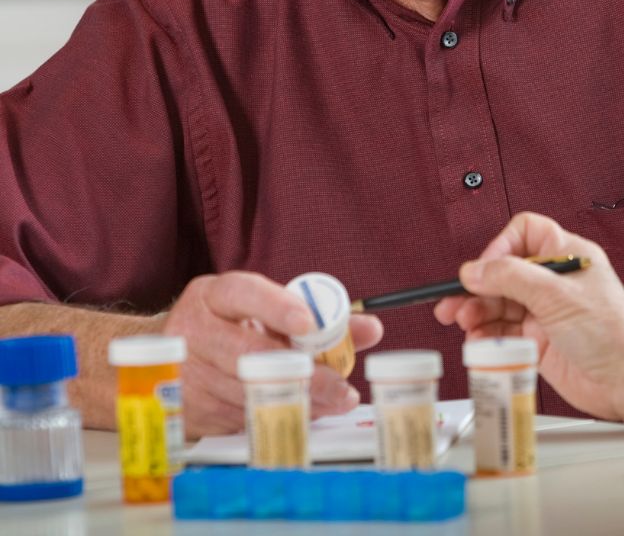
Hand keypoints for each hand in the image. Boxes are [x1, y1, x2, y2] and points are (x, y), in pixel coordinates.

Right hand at [161, 271, 382, 436]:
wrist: (163, 357)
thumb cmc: (230, 326)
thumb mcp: (266, 310)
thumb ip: (320, 318)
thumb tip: (372, 329)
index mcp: (214, 294)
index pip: (244, 292)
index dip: (276, 307)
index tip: (310, 323)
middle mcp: (192, 329)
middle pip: (247, 353)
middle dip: (299, 372)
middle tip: (341, 387)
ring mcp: (184, 373)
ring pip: (244, 392)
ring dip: (295, 402)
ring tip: (334, 403)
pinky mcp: (186, 410)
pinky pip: (237, 419)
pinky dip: (273, 417)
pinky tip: (302, 415)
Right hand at [433, 212, 623, 428]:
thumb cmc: (614, 333)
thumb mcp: (557, 295)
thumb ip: (511, 278)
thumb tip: (475, 269)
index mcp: (566, 256)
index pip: (525, 233)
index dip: (500, 247)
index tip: (484, 269)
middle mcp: (553, 281)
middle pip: (504, 272)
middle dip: (479, 286)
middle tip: (455, 302)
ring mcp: (545, 312)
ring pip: (500, 304)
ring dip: (478, 312)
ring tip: (464, 322)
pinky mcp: (538, 341)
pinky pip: (503, 333)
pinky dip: (487, 335)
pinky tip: (477, 340)